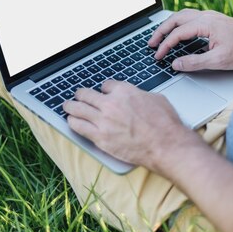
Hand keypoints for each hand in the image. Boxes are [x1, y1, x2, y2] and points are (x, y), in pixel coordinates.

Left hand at [62, 80, 198, 168]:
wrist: (165, 145)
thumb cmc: (165, 124)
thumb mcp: (155, 98)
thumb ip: (139, 95)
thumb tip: (135, 96)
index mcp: (124, 91)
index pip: (105, 85)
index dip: (103, 89)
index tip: (102, 93)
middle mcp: (110, 103)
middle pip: (86, 94)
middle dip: (81, 95)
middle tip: (77, 96)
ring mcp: (103, 120)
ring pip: (77, 109)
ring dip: (70, 106)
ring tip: (67, 106)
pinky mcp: (100, 137)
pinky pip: (78, 126)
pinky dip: (72, 122)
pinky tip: (71, 121)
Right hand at [148, 9, 232, 71]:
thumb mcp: (218, 61)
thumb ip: (194, 63)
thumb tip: (176, 64)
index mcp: (205, 24)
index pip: (177, 33)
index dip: (165, 45)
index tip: (158, 55)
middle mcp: (206, 16)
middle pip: (175, 19)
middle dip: (160, 31)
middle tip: (151, 43)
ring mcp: (209, 15)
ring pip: (181, 15)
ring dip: (168, 25)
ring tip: (159, 36)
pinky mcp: (213, 19)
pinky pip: (189, 16)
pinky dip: (178, 23)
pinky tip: (176, 31)